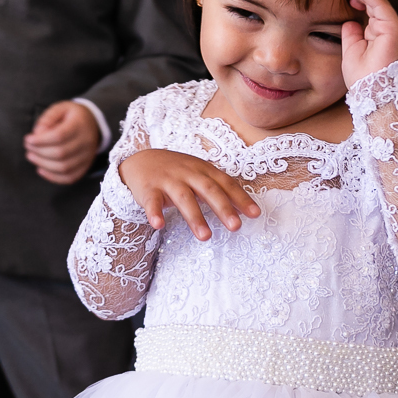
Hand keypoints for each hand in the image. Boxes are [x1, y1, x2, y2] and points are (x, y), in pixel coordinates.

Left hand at [25, 101, 100, 184]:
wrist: (93, 123)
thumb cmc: (72, 116)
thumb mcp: (60, 108)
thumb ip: (47, 118)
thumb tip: (37, 134)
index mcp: (79, 125)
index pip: (59, 136)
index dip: (41, 140)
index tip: (28, 139)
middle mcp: (86, 142)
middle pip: (61, 153)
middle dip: (39, 152)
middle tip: (28, 147)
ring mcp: (87, 156)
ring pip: (64, 168)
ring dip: (43, 164)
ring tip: (31, 156)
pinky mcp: (85, 166)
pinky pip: (69, 177)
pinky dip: (53, 177)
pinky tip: (41, 169)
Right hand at [118, 149, 259, 239]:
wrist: (141, 161)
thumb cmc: (177, 171)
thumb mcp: (199, 174)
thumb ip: (219, 189)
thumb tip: (244, 209)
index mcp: (203, 170)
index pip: (225, 183)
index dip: (240, 198)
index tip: (255, 214)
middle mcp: (187, 173)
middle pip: (208, 190)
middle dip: (222, 208)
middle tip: (235, 226)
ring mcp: (168, 180)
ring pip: (183, 198)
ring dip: (195, 217)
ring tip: (205, 237)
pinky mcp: (148, 189)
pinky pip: (151, 202)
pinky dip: (154, 213)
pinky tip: (159, 225)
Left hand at [334, 0, 397, 85]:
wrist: (374, 92)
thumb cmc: (363, 77)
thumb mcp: (350, 51)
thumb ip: (351, 34)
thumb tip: (348, 21)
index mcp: (375, 34)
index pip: (365, 9)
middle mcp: (385, 28)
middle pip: (369, 2)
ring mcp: (390, 26)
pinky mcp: (393, 26)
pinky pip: (378, 2)